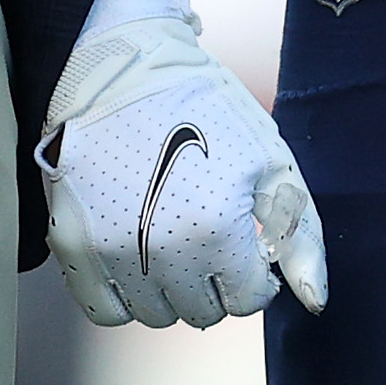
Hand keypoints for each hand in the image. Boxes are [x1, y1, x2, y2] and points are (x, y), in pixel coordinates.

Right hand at [40, 3, 328, 326]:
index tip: (241, 238)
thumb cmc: (202, 108)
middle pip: (204, 312)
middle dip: (214, 280)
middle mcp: (162, 249)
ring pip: (157, 316)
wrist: (120, 68)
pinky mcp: (71, 247)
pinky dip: (125, 296)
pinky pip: (106, 312)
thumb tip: (314, 301)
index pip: (248, 299)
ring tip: (170, 237)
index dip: (253, 270)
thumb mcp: (270, 160)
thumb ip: (301, 237)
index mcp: (217, 228)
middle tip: (204, 231)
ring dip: (171, 290)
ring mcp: (111, 252)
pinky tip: (135, 255)